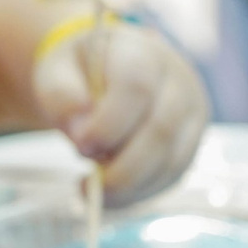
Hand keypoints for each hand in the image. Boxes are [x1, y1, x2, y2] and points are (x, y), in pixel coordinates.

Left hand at [32, 20, 208, 202]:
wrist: (103, 73)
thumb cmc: (77, 74)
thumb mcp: (56, 73)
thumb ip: (61, 96)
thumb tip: (82, 134)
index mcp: (142, 53)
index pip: (137, 87)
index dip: (109, 124)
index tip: (80, 146)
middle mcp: (179, 81)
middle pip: (162, 130)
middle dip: (122, 167)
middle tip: (84, 184)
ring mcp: (192, 114)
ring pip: (172, 161)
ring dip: (130, 186)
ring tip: (89, 189)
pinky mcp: (190, 143)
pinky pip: (172, 176)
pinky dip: (139, 194)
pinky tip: (108, 195)